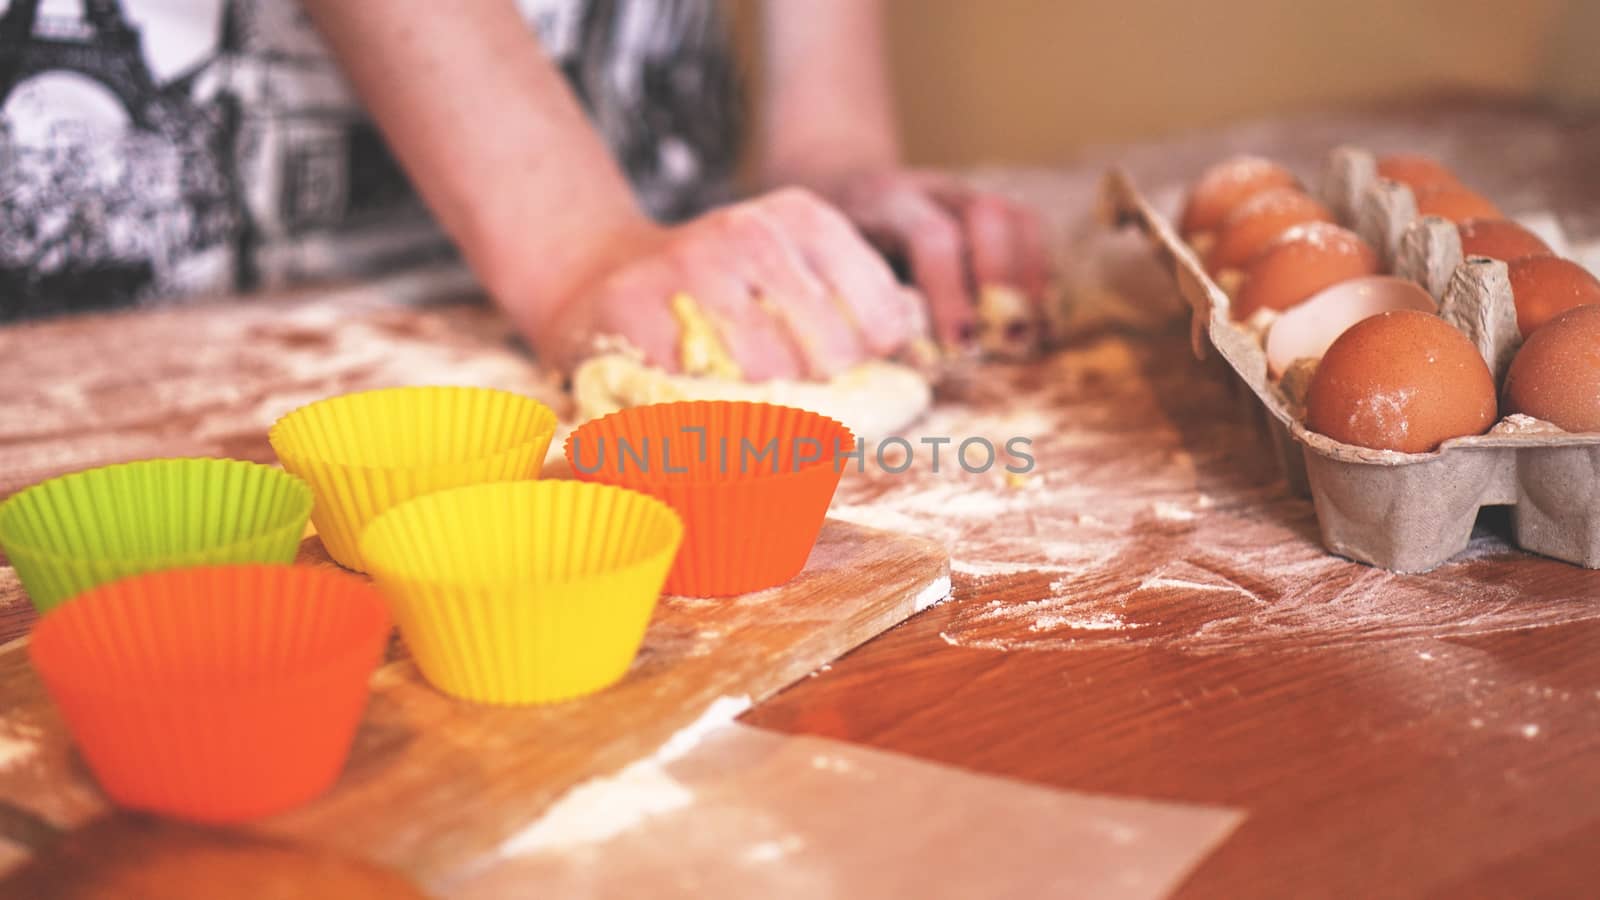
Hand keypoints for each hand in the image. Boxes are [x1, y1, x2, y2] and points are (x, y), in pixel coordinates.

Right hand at [531, 188, 924, 379]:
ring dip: (764, 409)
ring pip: (768, 373)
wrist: (598, 272)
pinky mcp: (635, 305)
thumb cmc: (717, 290)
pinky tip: (697, 402)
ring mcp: (690, 265)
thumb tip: (915, 334)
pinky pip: (696, 387)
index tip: (844, 367)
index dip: (871, 359)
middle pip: (830, 352)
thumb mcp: (790, 269)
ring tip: (748, 404)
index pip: (880, 315)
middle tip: (792, 396)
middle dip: (821, 392)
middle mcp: (751, 231)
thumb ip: (856, 301)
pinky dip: (706, 413)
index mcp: (802, 218)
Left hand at [815, 169, 1051, 350]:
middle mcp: (932, 190)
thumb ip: (858, 305)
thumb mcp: (831, 269)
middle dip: (1003, 282)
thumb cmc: (834, 253)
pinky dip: (1041, 276)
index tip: (960, 347)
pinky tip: (1039, 321)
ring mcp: (966, 193)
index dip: (952, 293)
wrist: (845, 195)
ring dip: (1031, 281)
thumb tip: (888, 364)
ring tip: (1031, 337)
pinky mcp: (990, 208)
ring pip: (1018, 217)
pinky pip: (1031, 230)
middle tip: (1008, 342)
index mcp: (886, 204)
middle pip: (988, 214)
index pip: (932, 238)